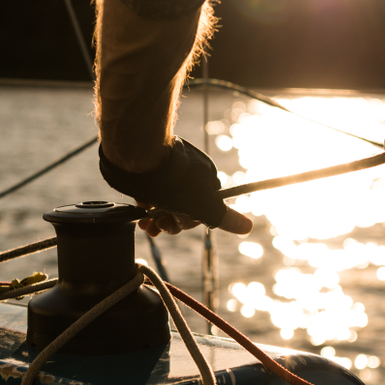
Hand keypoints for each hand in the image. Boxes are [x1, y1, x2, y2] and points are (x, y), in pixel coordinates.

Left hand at [99, 138, 252, 236]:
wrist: (136, 156)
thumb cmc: (172, 181)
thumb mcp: (201, 203)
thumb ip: (222, 217)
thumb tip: (248, 227)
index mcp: (206, 176)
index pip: (203, 208)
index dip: (189, 221)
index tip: (177, 223)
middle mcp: (188, 172)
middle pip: (183, 207)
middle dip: (171, 221)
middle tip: (159, 223)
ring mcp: (167, 171)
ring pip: (165, 203)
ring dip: (157, 219)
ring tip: (147, 225)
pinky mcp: (148, 171)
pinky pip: (150, 194)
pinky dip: (146, 207)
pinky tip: (140, 215)